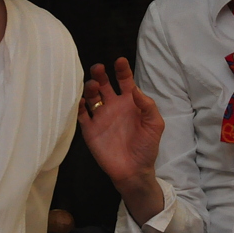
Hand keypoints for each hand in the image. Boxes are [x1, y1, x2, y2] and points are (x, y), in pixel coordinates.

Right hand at [77, 58, 164, 190]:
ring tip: (92, 85)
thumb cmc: (147, 147)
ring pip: (91, 96)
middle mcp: (113, 106)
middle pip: (104, 84)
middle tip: (99, 68)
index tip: (120, 61)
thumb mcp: (155, 125)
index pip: (124, 81)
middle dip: (100, 74)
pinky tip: (81, 101)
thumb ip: (148, 106)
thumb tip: (135, 89)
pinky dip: (78, 106)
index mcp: (129, 103)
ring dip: (90, 88)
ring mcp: (101, 117)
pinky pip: (81, 115)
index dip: (122, 70)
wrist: (134, 171)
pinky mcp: (90, 130)